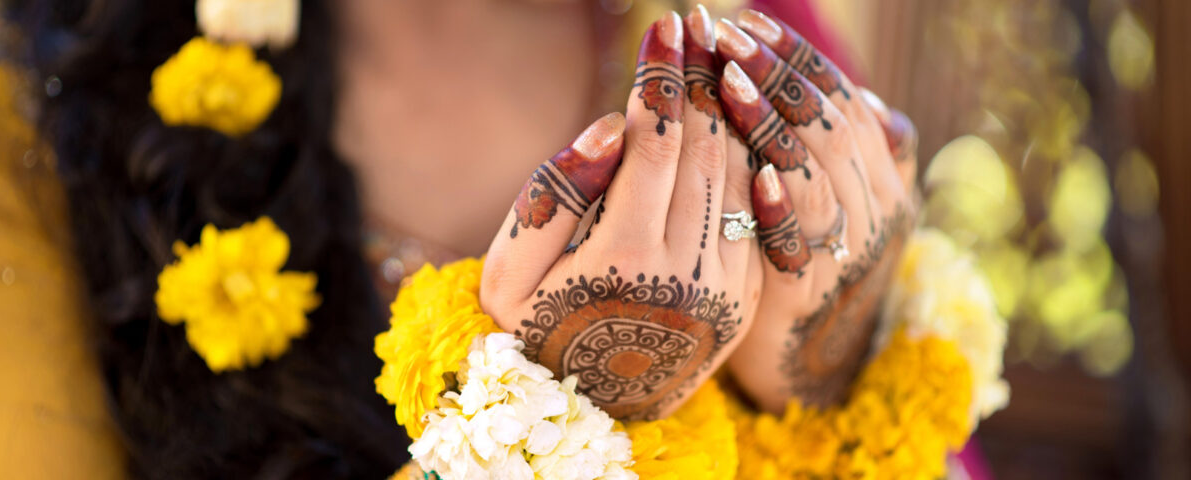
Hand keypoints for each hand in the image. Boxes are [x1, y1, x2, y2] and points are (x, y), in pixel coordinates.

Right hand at [481, 8, 760, 420]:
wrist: (585, 411)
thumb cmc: (535, 330)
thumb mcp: (510, 274)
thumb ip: (552, 196)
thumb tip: (610, 128)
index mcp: (625, 262)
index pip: (656, 146)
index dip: (663, 80)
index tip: (666, 28)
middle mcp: (687, 276)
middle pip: (706, 152)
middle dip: (702, 80)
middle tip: (698, 25)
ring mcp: (725, 291)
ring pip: (740, 176)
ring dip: (731, 112)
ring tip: (718, 60)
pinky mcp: (746, 299)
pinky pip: (755, 213)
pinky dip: (748, 159)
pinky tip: (733, 122)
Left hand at [712, 10, 919, 411]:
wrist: (812, 369)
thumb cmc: (813, 273)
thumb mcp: (846, 212)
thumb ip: (856, 160)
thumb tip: (874, 103)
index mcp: (884, 181)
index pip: (839, 103)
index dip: (796, 59)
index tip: (747, 22)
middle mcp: (875, 211)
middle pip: (827, 129)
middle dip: (776, 75)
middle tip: (725, 34)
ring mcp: (844, 254)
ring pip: (813, 176)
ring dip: (771, 125)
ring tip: (729, 82)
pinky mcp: (806, 296)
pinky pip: (796, 246)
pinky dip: (782, 207)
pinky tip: (757, 173)